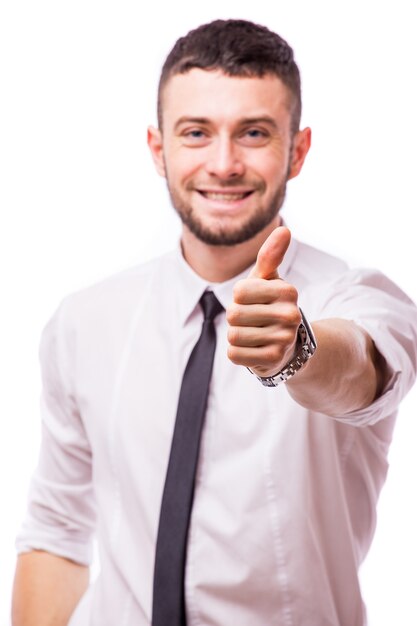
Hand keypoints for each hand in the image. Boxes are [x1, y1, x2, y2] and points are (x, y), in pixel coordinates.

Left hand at [226, 227, 300, 377]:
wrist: (286, 345)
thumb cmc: (269, 305)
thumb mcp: (268, 280)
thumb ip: (271, 255)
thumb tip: (284, 229)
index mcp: (288, 291)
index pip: (239, 291)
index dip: (239, 297)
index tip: (253, 301)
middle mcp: (290, 315)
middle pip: (234, 314)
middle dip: (236, 318)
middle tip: (253, 321)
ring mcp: (283, 339)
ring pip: (233, 335)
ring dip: (237, 336)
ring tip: (254, 334)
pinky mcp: (273, 360)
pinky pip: (235, 354)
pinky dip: (238, 353)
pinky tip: (253, 350)